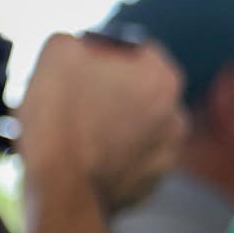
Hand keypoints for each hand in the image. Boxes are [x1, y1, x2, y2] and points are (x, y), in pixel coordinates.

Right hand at [15, 33, 186, 214]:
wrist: (62, 192)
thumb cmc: (60, 119)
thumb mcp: (56, 52)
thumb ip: (74, 40)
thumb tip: (77, 47)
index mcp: (161, 76)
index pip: (132, 49)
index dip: (99, 55)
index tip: (75, 69)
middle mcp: (176, 114)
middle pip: (135, 90)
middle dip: (106, 93)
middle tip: (70, 103)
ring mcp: (167, 154)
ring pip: (133, 127)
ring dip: (109, 127)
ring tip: (72, 136)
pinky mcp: (150, 186)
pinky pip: (128, 161)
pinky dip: (110, 158)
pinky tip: (81, 161)